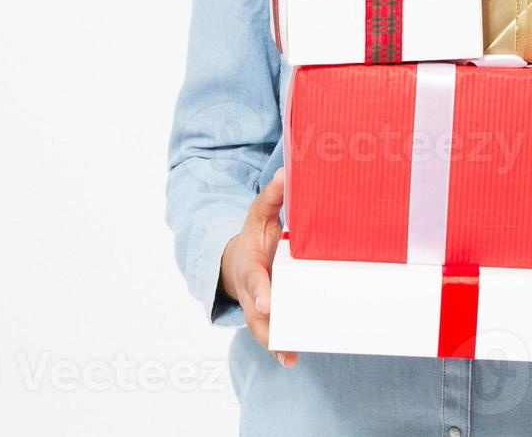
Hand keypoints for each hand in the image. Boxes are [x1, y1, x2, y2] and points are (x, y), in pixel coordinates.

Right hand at [220, 167, 297, 367]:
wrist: (240, 259)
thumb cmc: (255, 236)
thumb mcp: (260, 214)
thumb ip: (271, 197)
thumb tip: (284, 174)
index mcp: (250, 265)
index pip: (254, 279)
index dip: (260, 292)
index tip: (266, 303)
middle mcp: (252, 290)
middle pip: (255, 313)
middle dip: (265, 327)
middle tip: (278, 341)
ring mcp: (258, 307)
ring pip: (262, 329)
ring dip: (274, 343)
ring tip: (288, 356)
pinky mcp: (270, 317)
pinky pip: (274, 334)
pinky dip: (280, 348)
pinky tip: (292, 359)